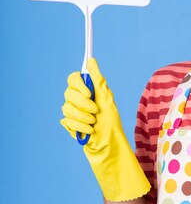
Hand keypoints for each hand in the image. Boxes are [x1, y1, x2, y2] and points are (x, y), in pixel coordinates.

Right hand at [61, 58, 150, 199]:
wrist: (108, 143)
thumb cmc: (111, 121)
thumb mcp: (107, 99)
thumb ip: (98, 80)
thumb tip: (91, 60)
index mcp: (87, 90)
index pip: (72, 78)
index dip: (78, 84)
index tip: (89, 93)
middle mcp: (77, 99)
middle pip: (68, 93)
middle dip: (83, 104)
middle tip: (95, 111)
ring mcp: (71, 111)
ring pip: (66, 108)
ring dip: (83, 117)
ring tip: (94, 123)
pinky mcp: (68, 124)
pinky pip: (67, 121)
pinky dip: (80, 127)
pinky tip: (89, 130)